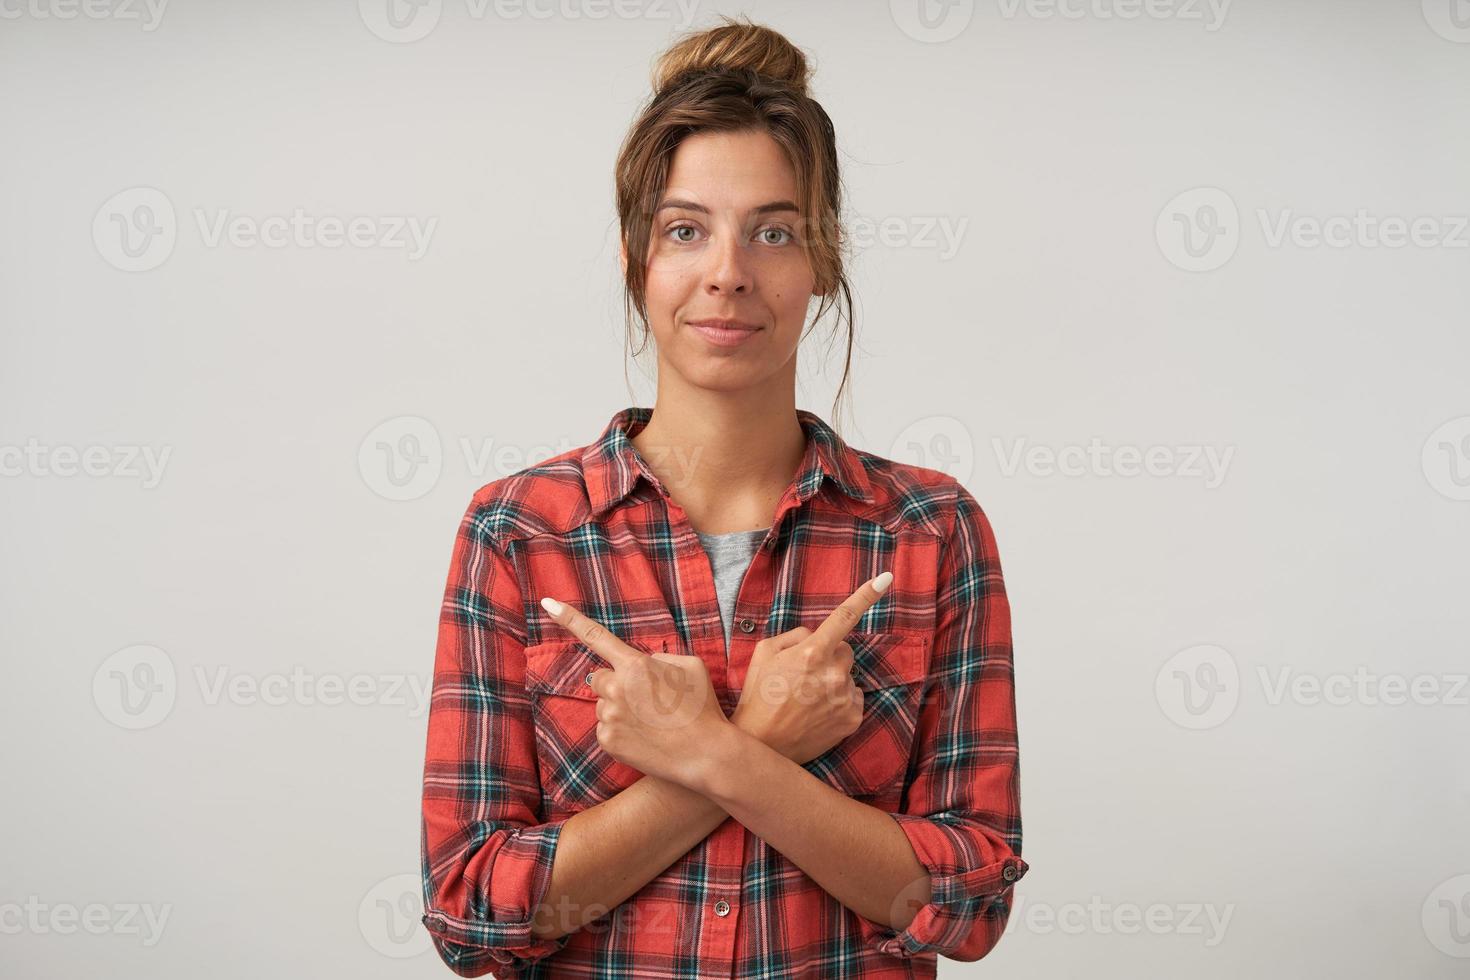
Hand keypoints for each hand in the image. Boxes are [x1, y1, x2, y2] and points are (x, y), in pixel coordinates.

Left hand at [538, 595, 728, 789]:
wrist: (706, 755)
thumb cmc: (702, 708)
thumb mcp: (691, 666)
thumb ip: (660, 658)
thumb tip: (644, 664)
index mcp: (635, 665)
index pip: (595, 635)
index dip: (569, 618)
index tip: (547, 604)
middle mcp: (616, 689)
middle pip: (600, 677)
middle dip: (617, 683)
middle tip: (646, 698)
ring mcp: (609, 717)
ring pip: (604, 704)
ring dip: (620, 708)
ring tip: (653, 722)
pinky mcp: (607, 741)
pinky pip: (606, 727)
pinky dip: (621, 730)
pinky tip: (645, 737)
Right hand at [730, 571, 893, 764]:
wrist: (761, 744)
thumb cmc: (758, 695)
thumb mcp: (763, 653)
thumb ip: (795, 636)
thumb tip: (816, 635)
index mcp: (812, 652)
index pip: (844, 617)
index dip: (866, 595)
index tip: (886, 578)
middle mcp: (833, 673)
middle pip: (845, 651)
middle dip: (830, 656)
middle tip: (803, 675)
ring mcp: (845, 697)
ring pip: (848, 676)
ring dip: (833, 681)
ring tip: (806, 699)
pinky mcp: (852, 719)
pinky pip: (853, 698)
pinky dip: (839, 702)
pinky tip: (817, 712)